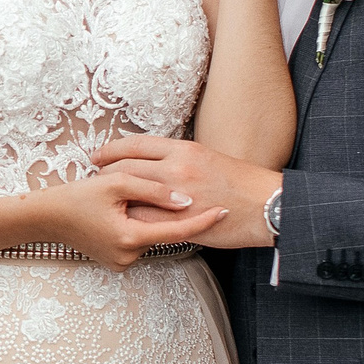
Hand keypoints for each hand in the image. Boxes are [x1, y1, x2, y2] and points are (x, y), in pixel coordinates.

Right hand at [30, 168, 225, 269]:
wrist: (45, 218)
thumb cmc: (77, 197)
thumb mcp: (116, 183)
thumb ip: (154, 189)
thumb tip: (186, 200)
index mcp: (130, 238)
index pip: (178, 231)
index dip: (203, 221)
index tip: (224, 210)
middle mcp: (128, 257)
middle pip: (162, 231)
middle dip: (164, 213)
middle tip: (150, 193)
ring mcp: (121, 263)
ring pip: (150, 236)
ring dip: (147, 219)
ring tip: (124, 202)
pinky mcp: (115, 262)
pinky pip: (137, 242)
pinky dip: (136, 227)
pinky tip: (119, 214)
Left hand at [91, 134, 282, 247]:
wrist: (268, 206)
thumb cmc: (244, 185)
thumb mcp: (210, 160)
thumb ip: (182, 161)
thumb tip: (160, 166)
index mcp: (185, 149)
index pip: (136, 144)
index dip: (112, 149)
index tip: (99, 155)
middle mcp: (177, 167)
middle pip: (125, 167)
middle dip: (105, 173)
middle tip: (95, 178)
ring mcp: (176, 195)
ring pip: (128, 192)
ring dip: (114, 197)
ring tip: (105, 200)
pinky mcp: (179, 220)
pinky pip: (142, 218)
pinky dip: (130, 218)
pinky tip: (123, 219)